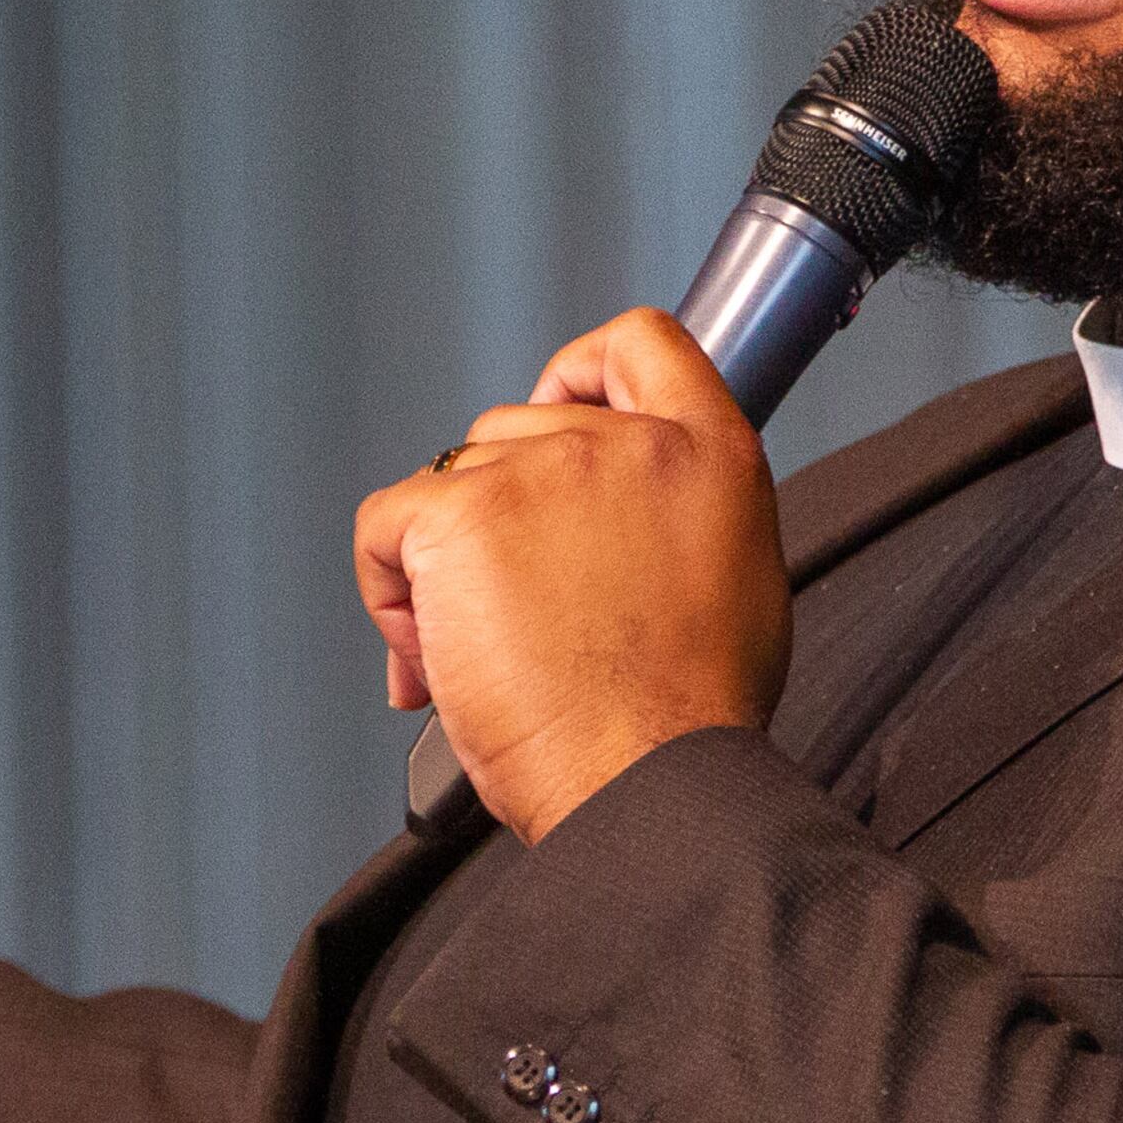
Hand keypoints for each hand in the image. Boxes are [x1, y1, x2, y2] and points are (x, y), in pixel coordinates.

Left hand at [354, 308, 788, 842]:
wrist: (650, 778)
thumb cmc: (690, 716)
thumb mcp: (738, 577)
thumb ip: (683, 510)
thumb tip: (624, 514)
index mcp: (708, 452)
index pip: (641, 344)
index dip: (582, 370)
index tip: (556, 411)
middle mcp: (625, 442)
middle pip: (516, 427)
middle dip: (500, 511)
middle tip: (517, 613)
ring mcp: (538, 470)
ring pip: (449, 482)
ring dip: (446, 563)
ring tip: (482, 654)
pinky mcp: (460, 512)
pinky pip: (385, 526)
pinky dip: (388, 592)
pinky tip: (431, 658)